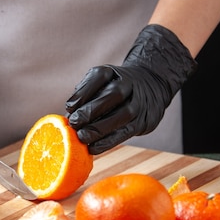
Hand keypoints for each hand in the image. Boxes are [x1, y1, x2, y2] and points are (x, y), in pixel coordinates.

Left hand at [66, 24, 196, 154]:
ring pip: (122, 115)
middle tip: (74, 123)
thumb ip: (84, 93)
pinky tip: (93, 147)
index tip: (69, 106)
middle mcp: (129, 84)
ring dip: (100, 128)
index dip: (84, 92)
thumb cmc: (114, 87)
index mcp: (114, 72)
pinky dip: (108, 142)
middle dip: (91, 110)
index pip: (100, 76)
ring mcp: (139, 102)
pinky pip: (126, 132)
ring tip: (82, 137)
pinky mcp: (144, 121)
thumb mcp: (100, 82)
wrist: (150, 86)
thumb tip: (68, 114)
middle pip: (114, 94)